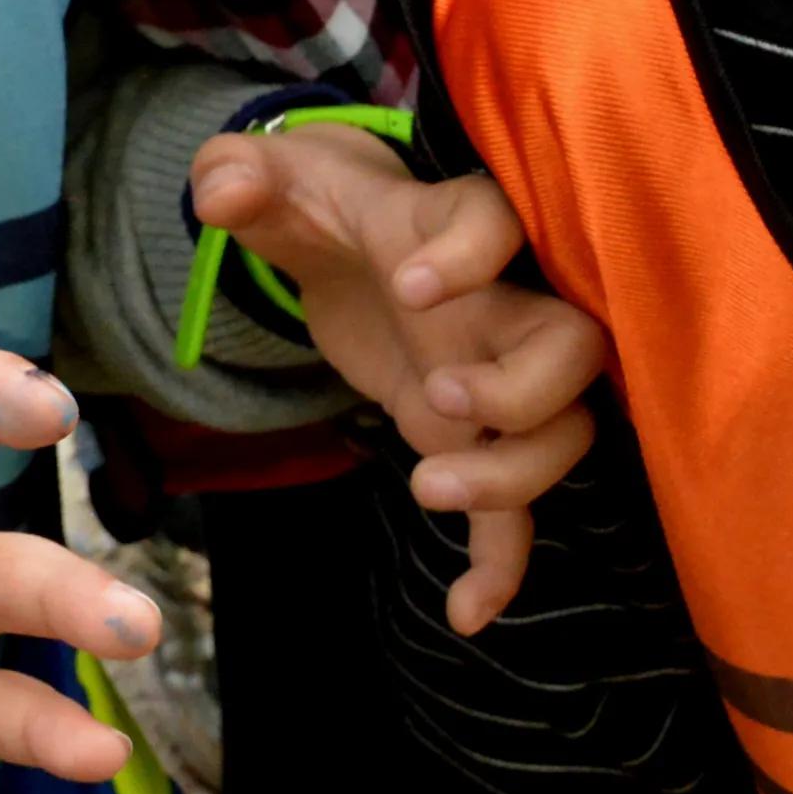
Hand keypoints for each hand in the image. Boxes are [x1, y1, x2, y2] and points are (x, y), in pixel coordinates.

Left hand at [185, 130, 607, 632]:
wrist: (346, 246)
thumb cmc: (320, 203)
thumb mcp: (273, 185)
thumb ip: (241, 178)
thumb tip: (218, 192)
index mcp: (447, 223)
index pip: (497, 221)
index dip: (473, 253)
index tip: (411, 287)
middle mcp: (499, 299)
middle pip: (574, 344)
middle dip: (523, 385)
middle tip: (436, 399)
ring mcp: (499, 373)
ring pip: (563, 430)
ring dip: (512, 474)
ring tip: (427, 490)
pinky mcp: (478, 437)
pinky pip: (520, 509)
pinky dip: (502, 564)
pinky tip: (465, 615)